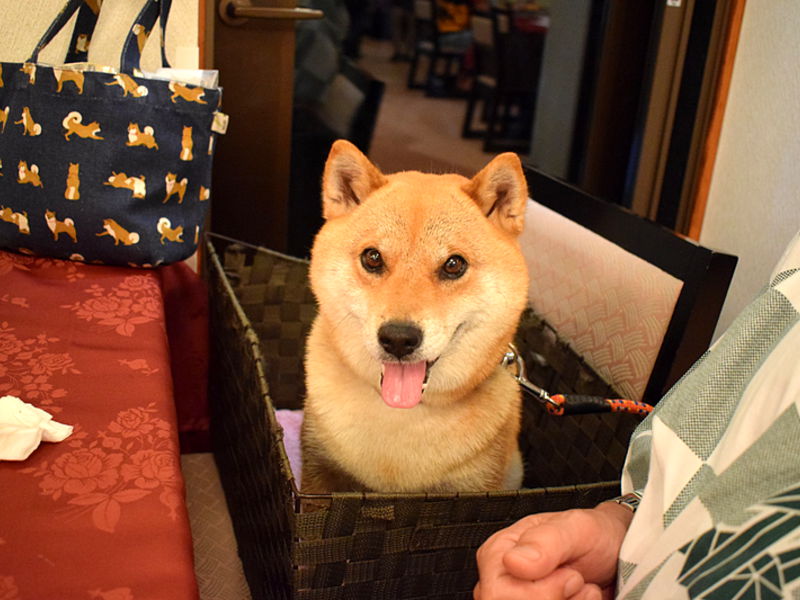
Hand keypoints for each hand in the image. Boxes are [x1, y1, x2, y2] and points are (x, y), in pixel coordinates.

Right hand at [474, 502, 632, 599]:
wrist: (618, 553)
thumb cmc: (595, 535)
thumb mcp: (576, 527)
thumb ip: (544, 540)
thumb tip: (512, 561)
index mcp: (500, 553)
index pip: (496, 593)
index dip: (537, 593)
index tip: (570, 577)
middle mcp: (506, 581)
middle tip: (577, 580)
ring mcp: (522, 599)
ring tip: (583, 589)